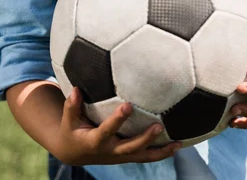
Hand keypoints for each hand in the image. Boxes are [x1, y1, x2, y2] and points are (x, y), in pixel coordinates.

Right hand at [56, 87, 180, 164]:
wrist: (75, 153)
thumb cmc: (72, 130)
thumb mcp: (68, 120)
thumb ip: (71, 105)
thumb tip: (75, 89)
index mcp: (95, 142)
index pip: (107, 131)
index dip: (118, 120)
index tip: (128, 105)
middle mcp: (110, 151)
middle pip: (131, 147)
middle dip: (145, 138)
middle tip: (159, 125)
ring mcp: (121, 156)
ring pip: (143, 157)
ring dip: (161, 151)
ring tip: (178, 143)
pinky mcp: (128, 156)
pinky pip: (147, 156)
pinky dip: (162, 152)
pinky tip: (178, 144)